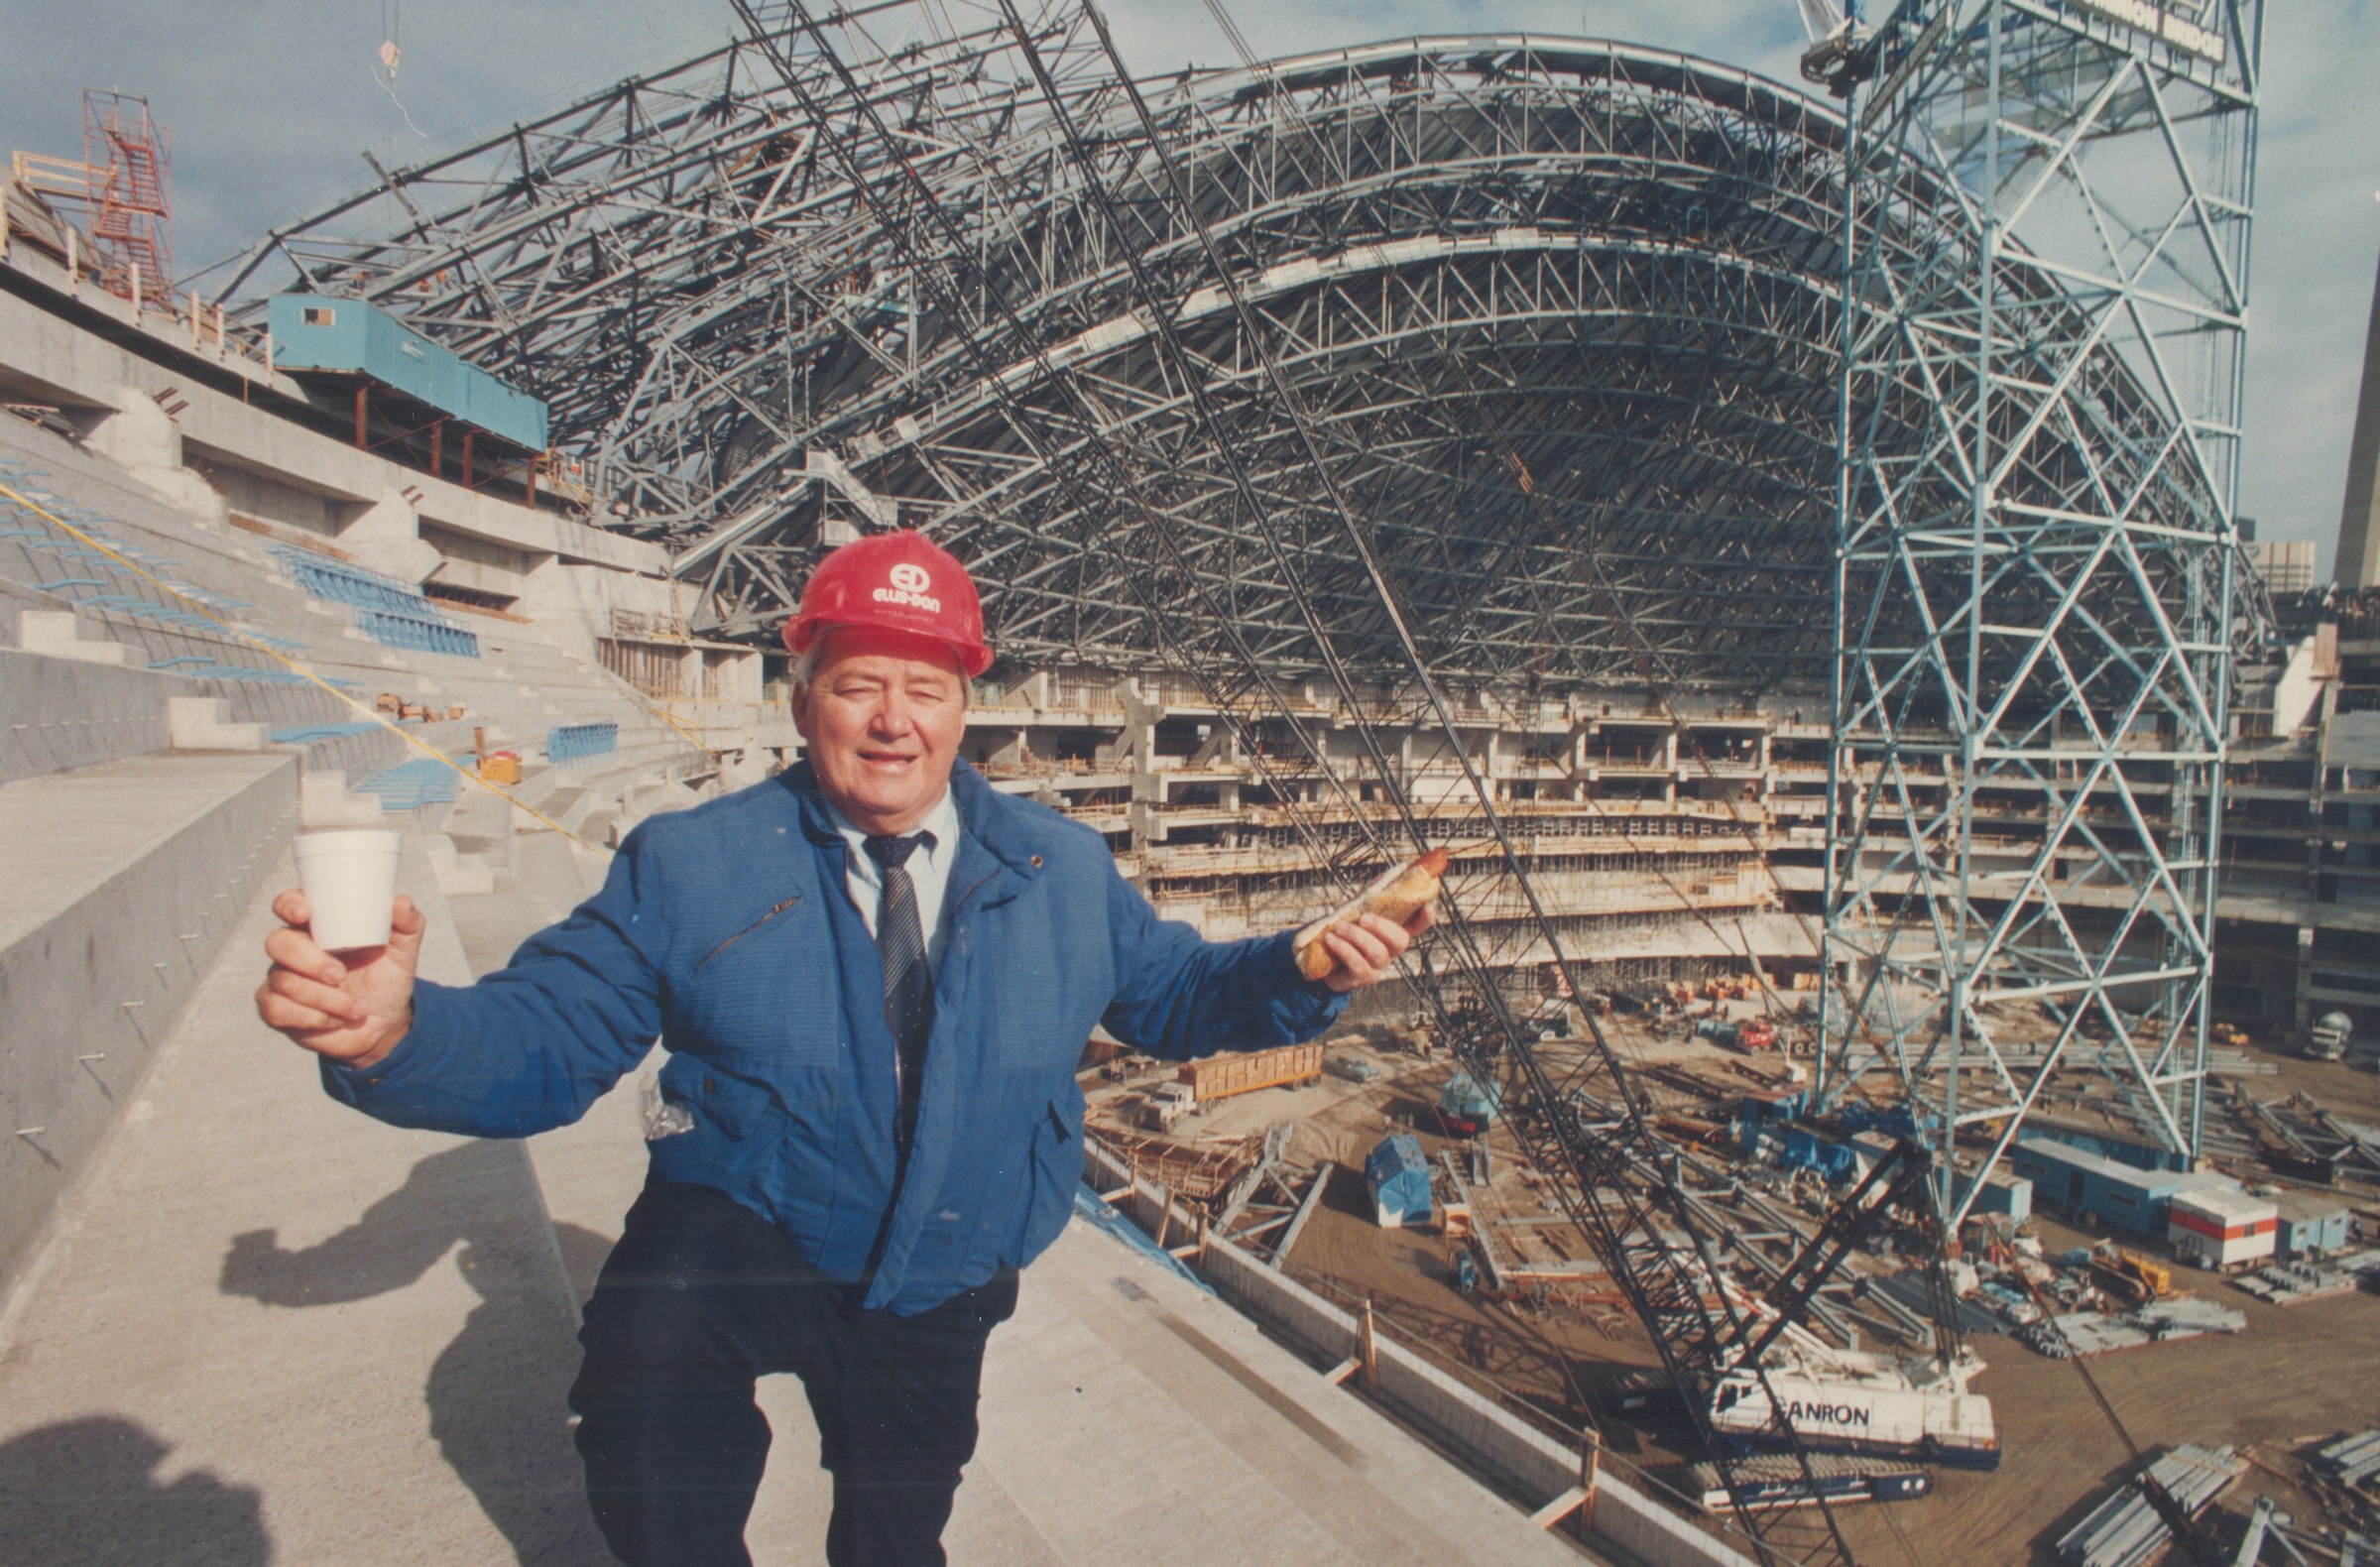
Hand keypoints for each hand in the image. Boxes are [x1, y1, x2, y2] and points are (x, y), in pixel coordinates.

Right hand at [254, 890, 425, 1069]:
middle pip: (278, 943)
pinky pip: (276, 1010)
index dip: (289, 904)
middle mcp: (294, 948)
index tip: (304, 914)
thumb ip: (407, 923)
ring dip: (324, 998)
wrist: (384, 1022)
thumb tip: (400, 902)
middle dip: (309, 961)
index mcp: (319, 926)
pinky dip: (310, 1017)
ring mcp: (282, 978)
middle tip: (340, 976)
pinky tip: (334, 1020)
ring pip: (283, 981)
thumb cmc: (387, 978)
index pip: (289, 904)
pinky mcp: (278, 1008)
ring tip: (357, 1008)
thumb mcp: (403, 951)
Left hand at [1318, 905, 1433, 993]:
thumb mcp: (1357, 909)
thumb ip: (1372, 895)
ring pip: (1377, 953)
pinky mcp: (1361, 977)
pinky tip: (1331, 939)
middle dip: (1383, 927)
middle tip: (1363, 918)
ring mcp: (1378, 966)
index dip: (1426, 918)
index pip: (1417, 926)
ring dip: (1357, 937)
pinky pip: (1357, 964)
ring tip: (1339, 927)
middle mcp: (1391, 950)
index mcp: (1394, 931)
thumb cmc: (1345, 929)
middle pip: (1400, 941)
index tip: (1428, 906)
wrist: (1322, 956)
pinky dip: (1343, 949)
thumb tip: (1385, 876)